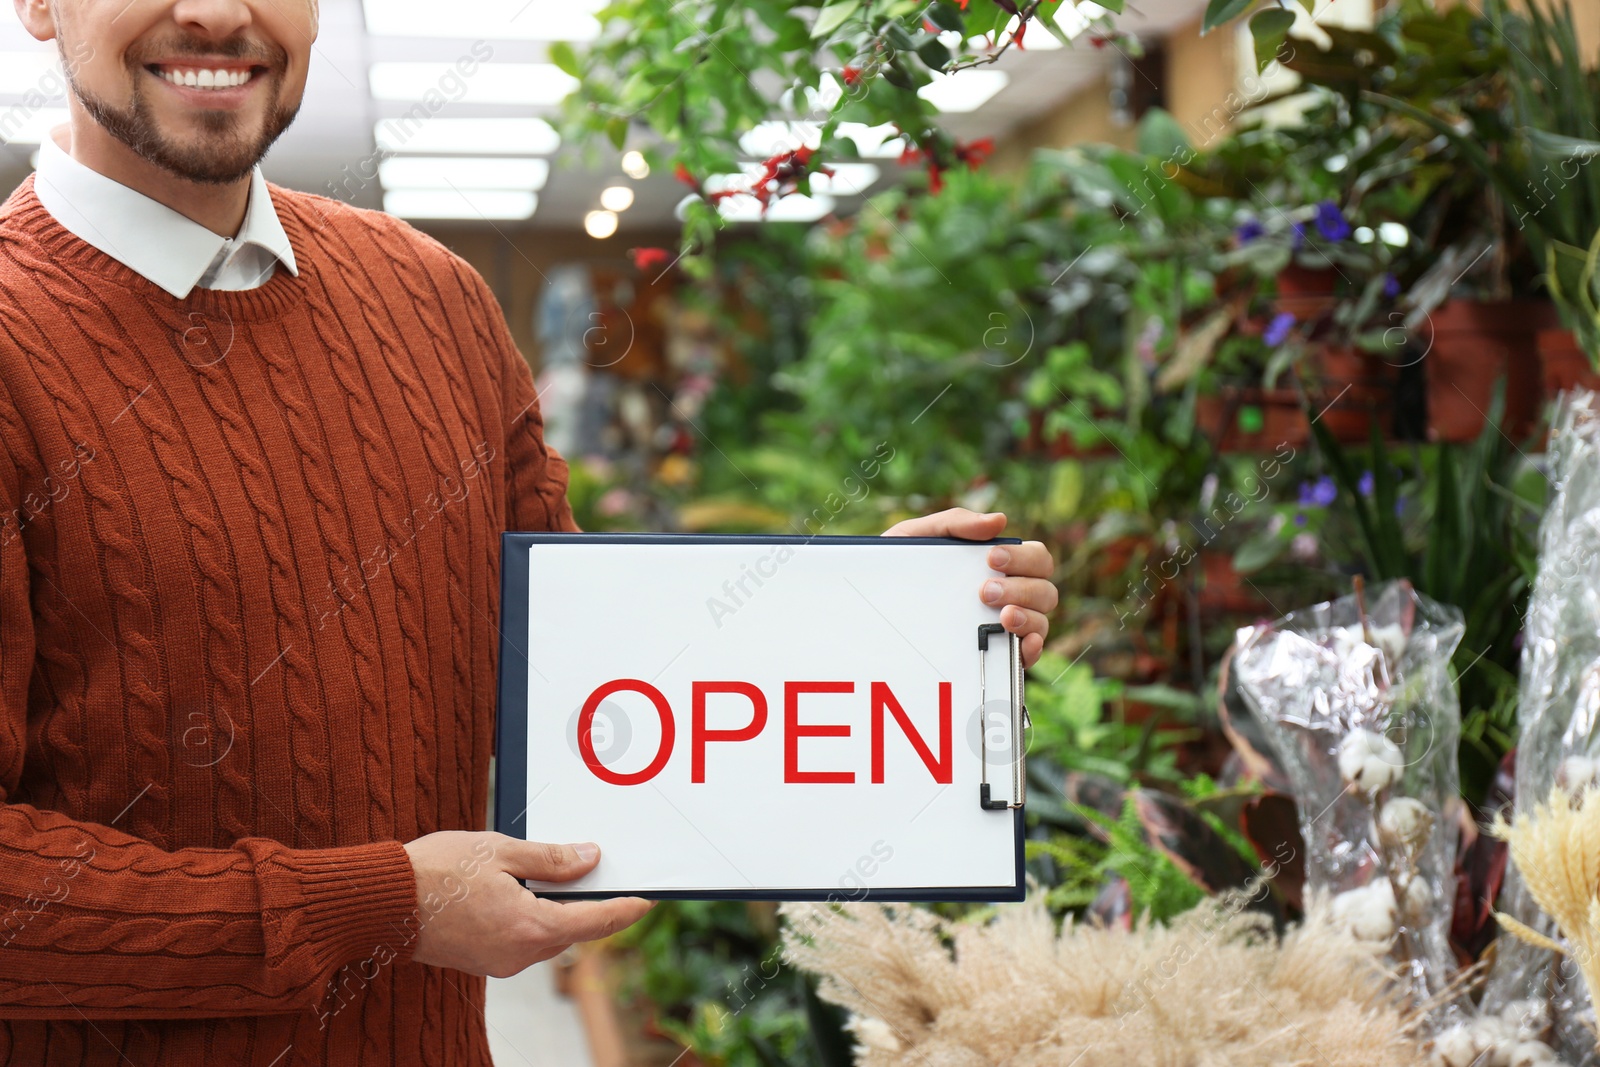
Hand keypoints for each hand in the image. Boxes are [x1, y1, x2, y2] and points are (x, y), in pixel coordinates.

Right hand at [403, 831, 651, 978]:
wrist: (382, 903)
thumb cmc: (436, 871)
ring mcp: (500, 963)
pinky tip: (525, 891)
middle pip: (573, 930)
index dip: (625, 910)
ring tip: (560, 875)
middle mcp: (519, 954)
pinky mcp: (484, 961)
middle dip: (590, 904)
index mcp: (529, 927)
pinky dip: (533, 917)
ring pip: (548, 936)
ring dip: (559, 909)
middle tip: (602, 873)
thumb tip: (590, 860)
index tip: (647, 900)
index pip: (595, 921)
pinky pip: (523, 940)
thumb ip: (550, 859)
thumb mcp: (500, 851)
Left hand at [882, 508, 1056, 667]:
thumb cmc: (900, 567)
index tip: (992, 559)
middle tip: (985, 591)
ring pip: (1042, 620)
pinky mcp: (997, 654)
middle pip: (1045, 589)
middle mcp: (1010, 595)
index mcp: (999, 565)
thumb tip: (998, 521)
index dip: (1023, 557)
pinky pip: (1030, 653)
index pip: (1036, 558)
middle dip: (1022, 588)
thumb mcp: (918, 537)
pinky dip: (1032, 647)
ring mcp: (1005, 625)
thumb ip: (956, 523)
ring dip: (1028, 616)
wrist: (869, 604)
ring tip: (1001, 616)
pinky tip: (1019, 642)